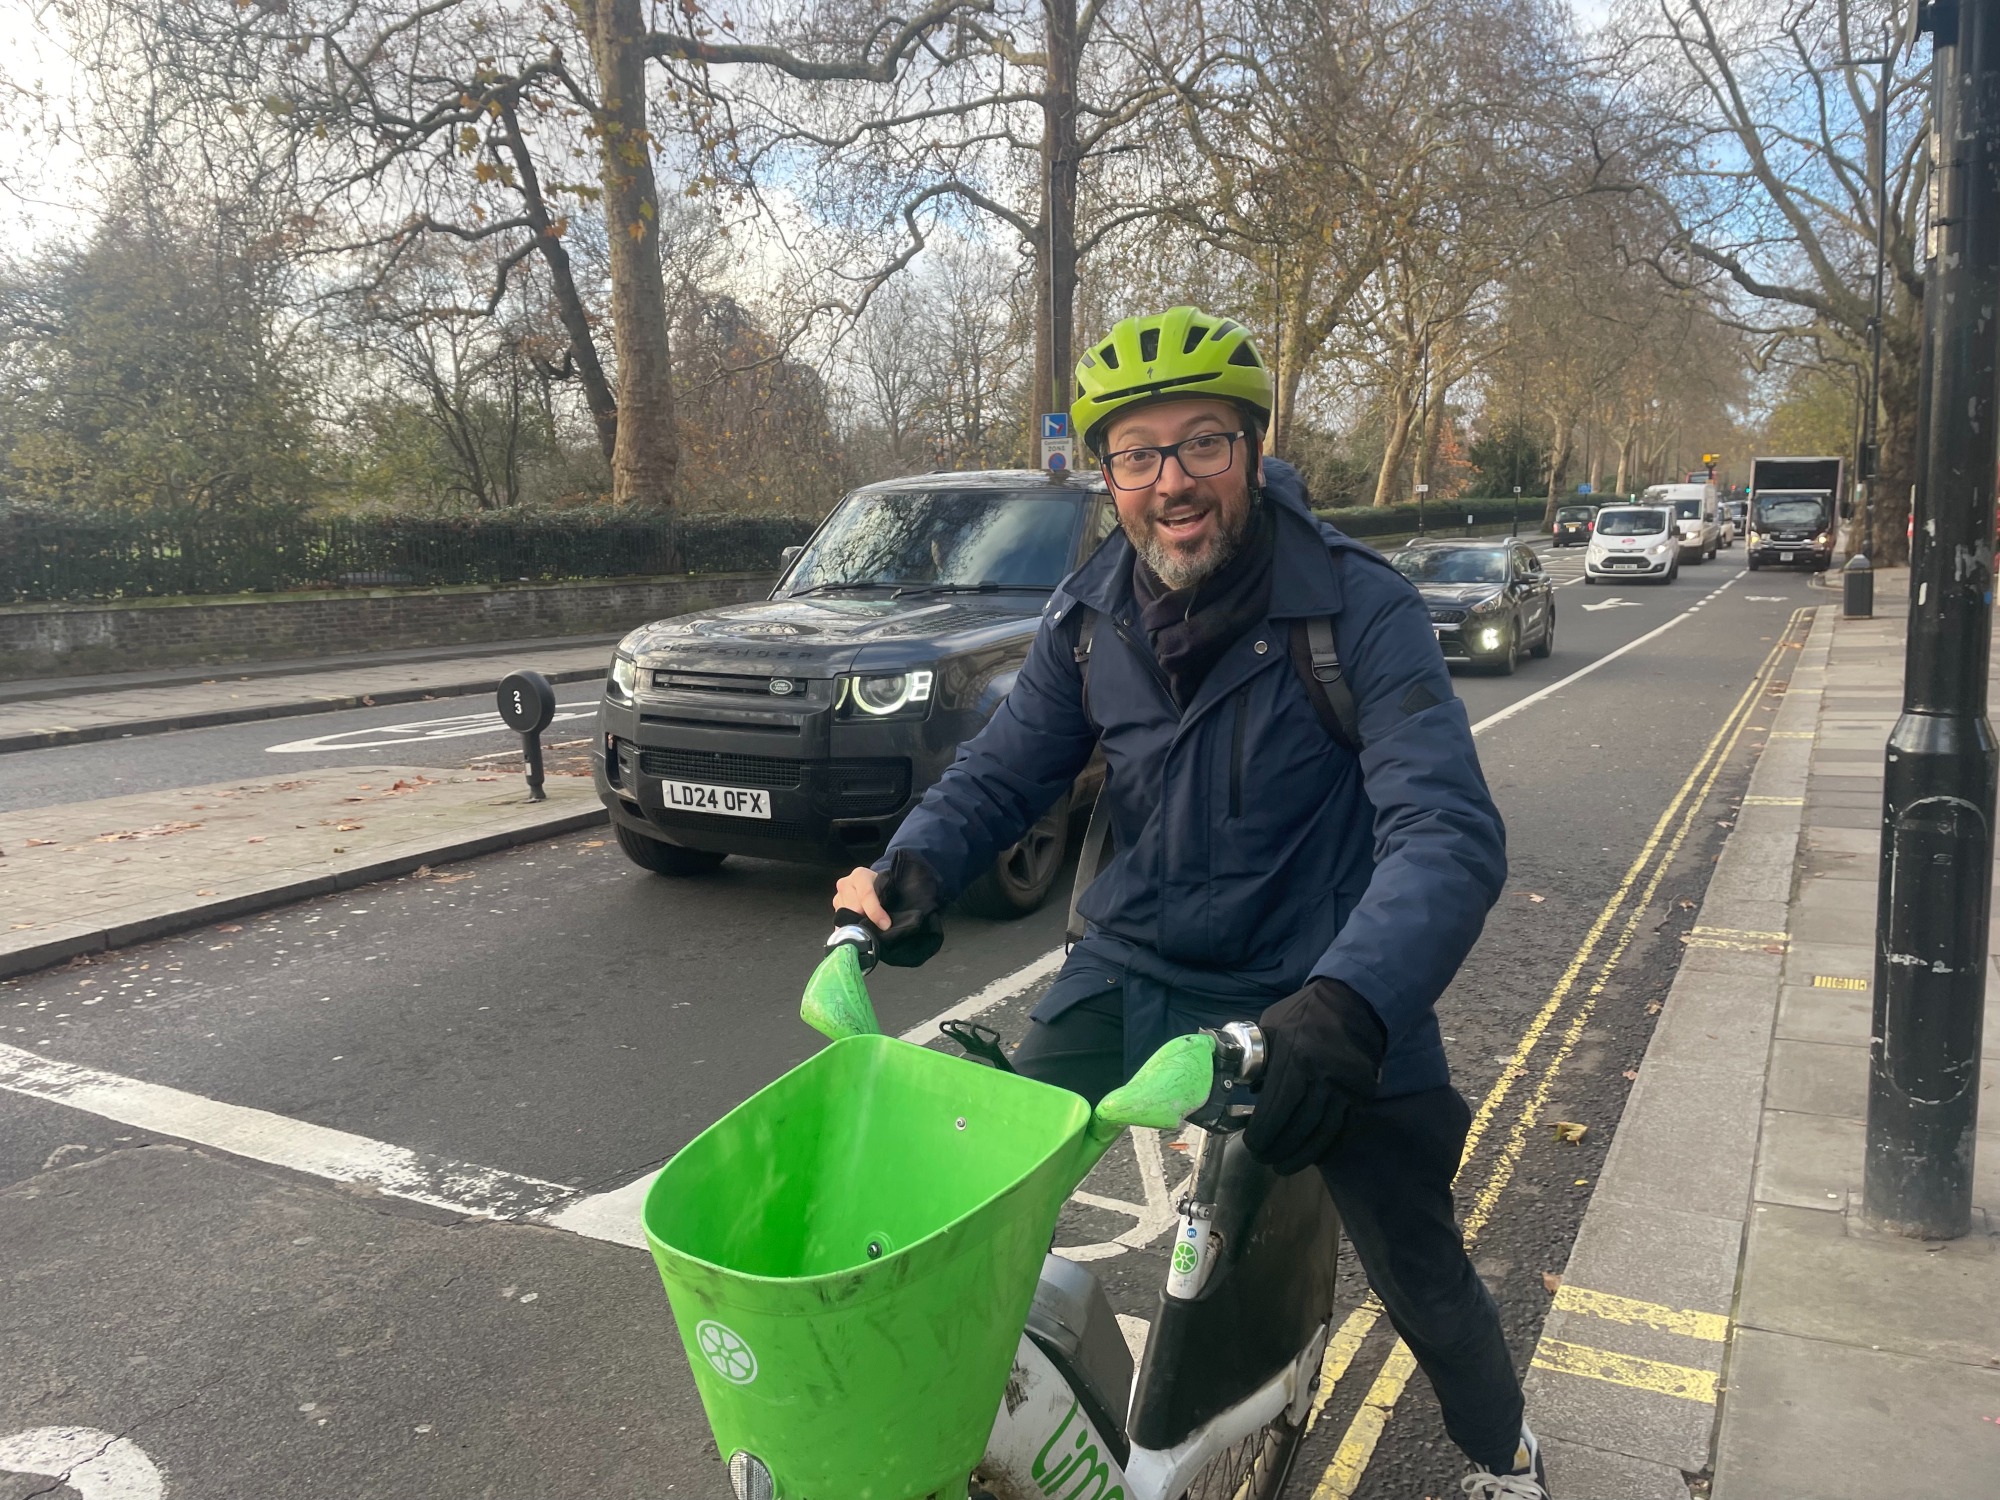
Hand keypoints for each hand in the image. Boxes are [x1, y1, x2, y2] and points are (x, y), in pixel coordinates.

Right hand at [830, 850, 944, 967]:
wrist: (873, 884)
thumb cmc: (884, 887)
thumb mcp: (887, 889)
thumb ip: (887, 900)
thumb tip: (889, 925)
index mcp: (860, 875)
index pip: (866, 894)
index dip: (875, 912)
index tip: (885, 925)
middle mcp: (846, 883)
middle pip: (854, 908)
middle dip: (866, 920)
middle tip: (877, 930)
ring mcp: (839, 895)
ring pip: (846, 916)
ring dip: (858, 923)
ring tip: (869, 928)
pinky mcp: (836, 907)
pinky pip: (841, 921)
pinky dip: (850, 927)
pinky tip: (858, 930)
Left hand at [1243, 978, 1387, 1175]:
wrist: (1355, 1002)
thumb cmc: (1304, 1014)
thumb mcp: (1271, 1027)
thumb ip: (1259, 1059)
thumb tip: (1248, 1093)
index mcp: (1295, 1059)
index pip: (1276, 1109)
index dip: (1262, 1133)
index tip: (1251, 1143)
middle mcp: (1323, 1077)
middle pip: (1298, 1127)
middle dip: (1277, 1148)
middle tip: (1263, 1158)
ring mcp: (1347, 1088)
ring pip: (1322, 1134)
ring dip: (1300, 1155)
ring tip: (1283, 1165)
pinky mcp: (1363, 1095)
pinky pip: (1344, 1130)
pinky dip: (1326, 1147)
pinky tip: (1311, 1154)